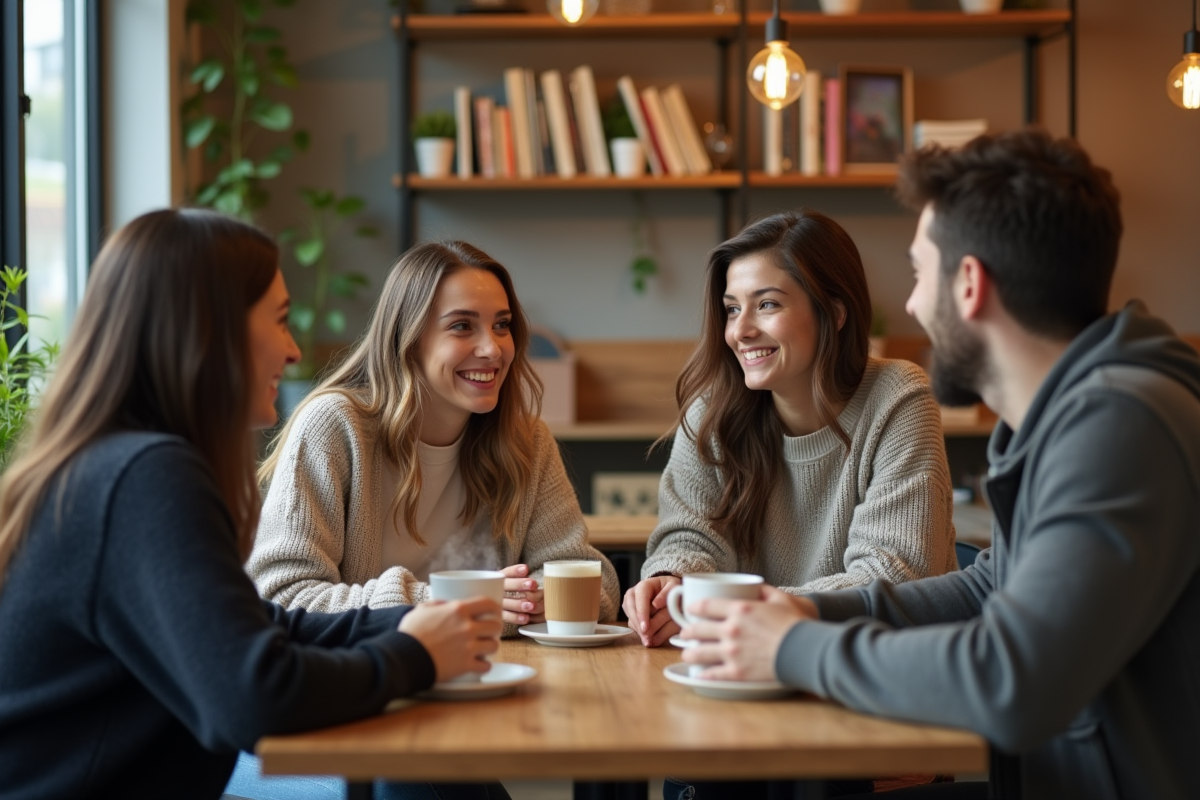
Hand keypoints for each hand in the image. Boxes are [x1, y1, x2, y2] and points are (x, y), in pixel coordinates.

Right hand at [399, 598, 502, 683]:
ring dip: (490, 647)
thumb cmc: (410, 633)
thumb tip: (444, 604)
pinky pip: (485, 666)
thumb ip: (436, 604)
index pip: (487, 603)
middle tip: (489, 632)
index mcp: (458, 610)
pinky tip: (480, 664)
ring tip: (484, 648)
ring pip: (494, 645)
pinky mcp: (465, 665)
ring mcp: (468, 647)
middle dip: (494, 628)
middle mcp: (467, 627)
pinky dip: (484, 665)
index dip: (495, 607)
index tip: (495, 611)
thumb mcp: (421, 610)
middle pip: (495, 625)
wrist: (404, 657)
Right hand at [500, 564, 543, 625]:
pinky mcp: (501, 615)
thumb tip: (532, 573)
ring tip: (531, 606)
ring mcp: (498, 603)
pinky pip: (507, 617)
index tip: (526, 569)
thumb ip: (525, 578)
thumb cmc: (520, 589)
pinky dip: (516, 618)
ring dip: (518, 604)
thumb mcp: (521, 580)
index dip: (515, 570)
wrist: (502, 602)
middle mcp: (498, 589)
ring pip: (506, 603)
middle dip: (519, 585)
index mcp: (502, 578)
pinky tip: (526, 618)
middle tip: (533, 584)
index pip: (507, 572)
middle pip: (506, 586)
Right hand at [621, 575, 680, 646]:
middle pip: (632, 610)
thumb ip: (667, 593)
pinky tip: (648, 639)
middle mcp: (633, 594)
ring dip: (639, 631)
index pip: (640, 599)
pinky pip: (633, 624)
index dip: (642, 613)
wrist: (667, 589)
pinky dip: (640, 632)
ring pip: (631, 619)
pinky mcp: (632, 614)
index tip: (646, 627)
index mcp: (644, 586)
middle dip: (639, 625)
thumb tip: (656, 604)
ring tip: (648, 642)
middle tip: (647, 639)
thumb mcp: (673, 586)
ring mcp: (630, 605)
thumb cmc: (671, 587)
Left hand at [680, 586, 817, 682]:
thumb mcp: (781, 599)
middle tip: (685, 634)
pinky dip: (703, 674)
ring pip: (698, 653)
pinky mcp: (737, 672)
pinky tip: (699, 674)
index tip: (690, 610)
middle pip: (697, 629)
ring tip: (687, 655)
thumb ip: (765, 591)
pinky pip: (712, 674)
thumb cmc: (796, 624)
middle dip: (687, 632)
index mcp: (739, 609)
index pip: (705, 606)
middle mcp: (731, 629)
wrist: (806, 650)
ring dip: (689, 654)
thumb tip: (757, 587)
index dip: (693, 608)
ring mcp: (731, 652)